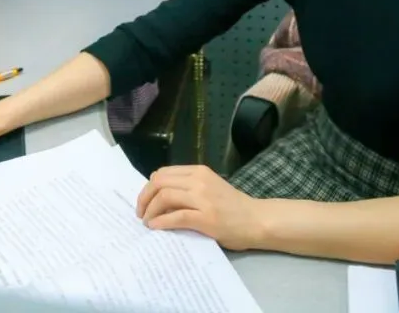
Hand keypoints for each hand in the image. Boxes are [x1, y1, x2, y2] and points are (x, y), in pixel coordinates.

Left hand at [136, 165, 262, 250]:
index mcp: (198, 171)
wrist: (257, 220)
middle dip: (144, 198)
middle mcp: (199, 180)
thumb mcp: (209, 188)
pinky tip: (156, 227)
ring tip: (147, 222)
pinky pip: (176, 216)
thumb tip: (158, 196)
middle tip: (141, 213)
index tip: (144, 201)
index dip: (148, 187)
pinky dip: (161, 221)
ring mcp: (203, 198)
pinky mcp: (206, 218)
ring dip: (150, 210)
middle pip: (159, 182)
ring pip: (165, 196)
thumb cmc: (233, 207)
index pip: (162, 173)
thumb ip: (187, 188)